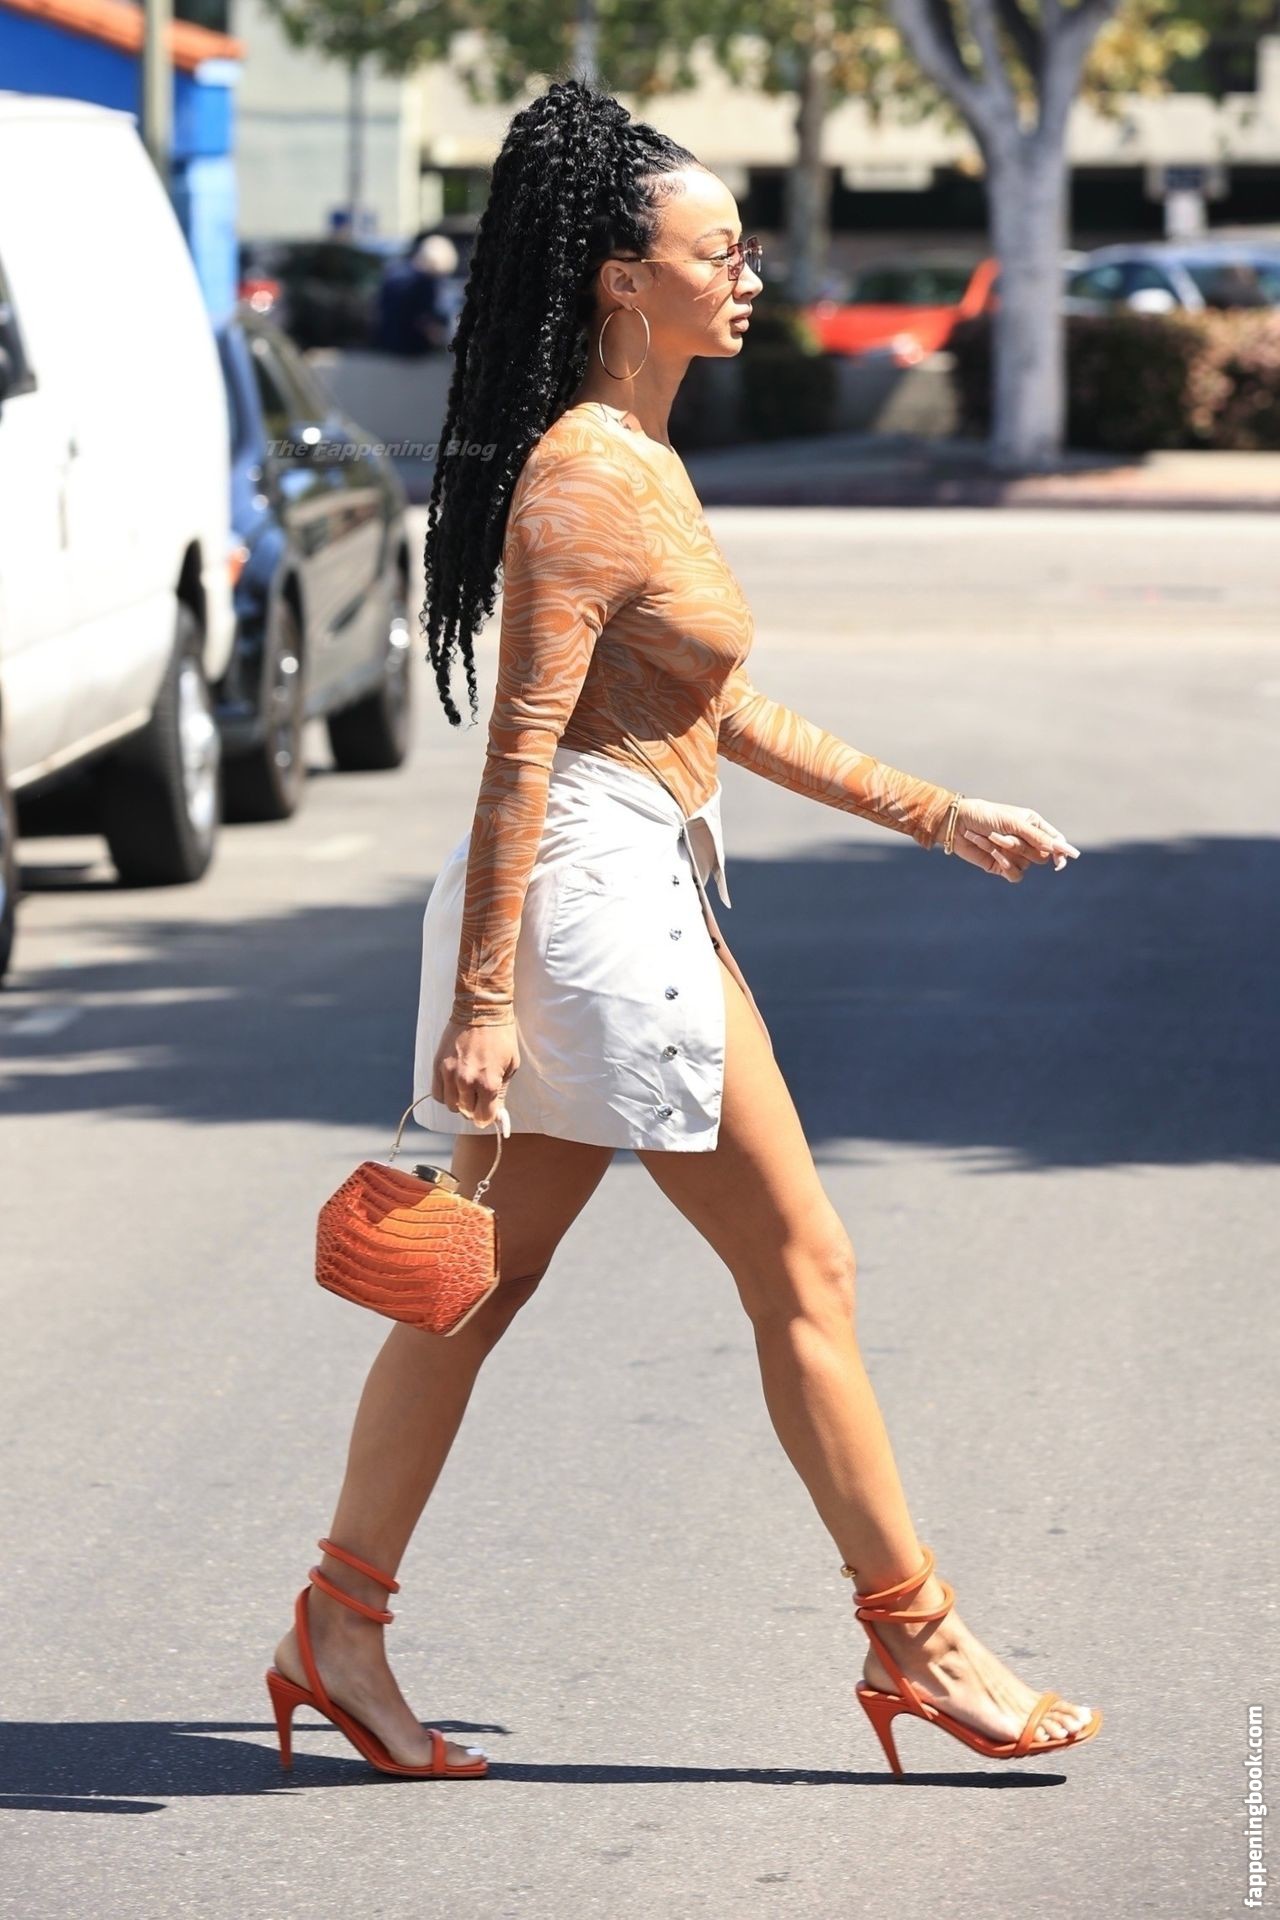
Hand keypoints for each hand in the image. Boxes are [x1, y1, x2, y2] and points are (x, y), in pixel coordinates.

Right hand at [432, 1019, 518, 1128]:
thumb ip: (501, 1091)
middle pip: (467, 1113)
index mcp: (488, 1083)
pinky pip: (437, 1093)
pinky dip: (446, 1094)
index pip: (483, 1118)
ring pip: (451, 1105)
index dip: (488, 1117)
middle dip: (475, 1108)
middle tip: (481, 1096)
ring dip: (460, 1102)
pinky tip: (455, 1085)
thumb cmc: (501, 1036)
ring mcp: (449, 1073)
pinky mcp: (438, 1065)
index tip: (490, 1111)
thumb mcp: (511, 1065)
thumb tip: (496, 1112)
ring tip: (468, 1088)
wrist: (481, 1009)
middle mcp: (466, 1081)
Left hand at [944, 797, 1080, 882]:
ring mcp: (1015, 855)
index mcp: (1034, 825)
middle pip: (1041, 856)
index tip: (1060, 861)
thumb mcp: (1013, 823)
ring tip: (990, 838)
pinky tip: (993, 855)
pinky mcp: (1002, 867)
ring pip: (1026, 864)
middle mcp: (1027, 841)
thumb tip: (1061, 850)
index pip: (1056, 842)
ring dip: (1007, 852)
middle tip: (1001, 836)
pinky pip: (1015, 875)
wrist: (957, 824)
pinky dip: (1005, 866)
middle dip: (1022, 847)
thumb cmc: (985, 816)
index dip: (1061, 852)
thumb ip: (1037, 837)